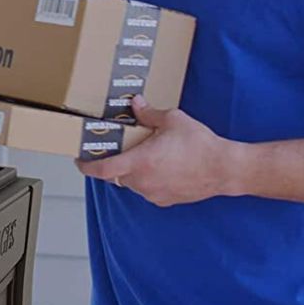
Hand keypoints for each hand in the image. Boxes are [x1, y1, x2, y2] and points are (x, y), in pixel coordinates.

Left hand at [76, 95, 245, 206]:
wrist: (225, 169)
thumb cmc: (200, 145)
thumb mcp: (173, 121)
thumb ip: (149, 114)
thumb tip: (136, 104)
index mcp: (139, 162)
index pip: (101, 170)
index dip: (86, 166)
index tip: (79, 161)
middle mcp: (142, 182)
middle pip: (116, 175)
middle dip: (115, 163)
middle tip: (121, 149)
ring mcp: (153, 194)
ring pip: (132, 183)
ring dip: (133, 171)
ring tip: (147, 155)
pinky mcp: (165, 200)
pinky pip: (147, 190)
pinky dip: (148, 179)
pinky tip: (162, 167)